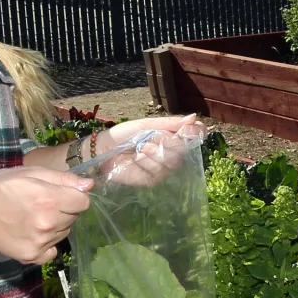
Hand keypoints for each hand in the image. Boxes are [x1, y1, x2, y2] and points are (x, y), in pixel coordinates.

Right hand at [0, 166, 92, 264]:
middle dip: (63, 210)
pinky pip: (53, 251)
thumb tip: (89, 185)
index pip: (83, 202)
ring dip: (55, 226)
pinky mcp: (33, 256)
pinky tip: (31, 234)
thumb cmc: (1, 188)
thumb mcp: (31, 172)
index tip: (58, 195)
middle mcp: (48, 223)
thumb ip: (63, 178)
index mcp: (49, 199)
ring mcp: (41, 242)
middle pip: (74, 218)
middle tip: (40, 205)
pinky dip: (46, 244)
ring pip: (64, 233)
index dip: (73, 196)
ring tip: (32, 218)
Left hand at [88, 114, 205, 186]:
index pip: (194, 135)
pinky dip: (148, 161)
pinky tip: (137, 156)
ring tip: (141, 146)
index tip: (189, 129)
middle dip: (171, 143)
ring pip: (172, 161)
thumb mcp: (145, 125)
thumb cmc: (122, 135)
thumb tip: (194, 117)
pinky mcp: (152, 180)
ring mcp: (163, 169)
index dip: (196, 132)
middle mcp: (171, 154)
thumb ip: (169, 123)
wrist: (101, 150)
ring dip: (156, 151)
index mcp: (172, 138)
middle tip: (154, 137)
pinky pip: (159, 171)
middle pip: (184, 150)